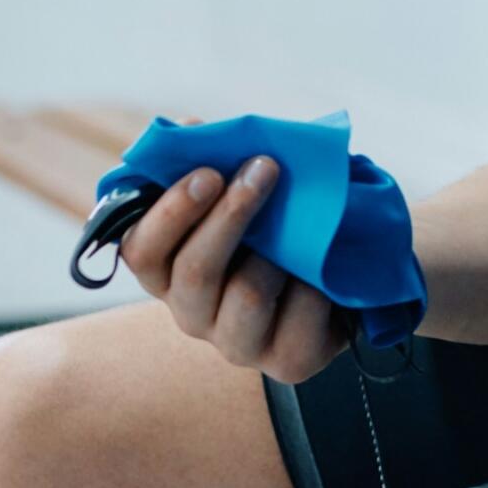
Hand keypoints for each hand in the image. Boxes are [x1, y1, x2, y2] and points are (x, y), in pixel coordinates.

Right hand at [117, 113, 349, 384]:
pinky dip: (315, 283)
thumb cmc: (280, 224)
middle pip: (195, 271)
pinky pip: (298, 318)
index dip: (170, 211)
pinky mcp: (287, 362)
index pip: (141, 250)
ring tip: (303, 220)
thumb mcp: (247, 192)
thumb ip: (215, 163)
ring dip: (276, 249)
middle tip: (265, 168)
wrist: (346, 273)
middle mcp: (192, 314)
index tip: (208, 170)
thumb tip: (188, 125)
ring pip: (246, 294)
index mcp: (168, 272)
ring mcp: (238, 344)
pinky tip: (325, 265)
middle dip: (230, 215)